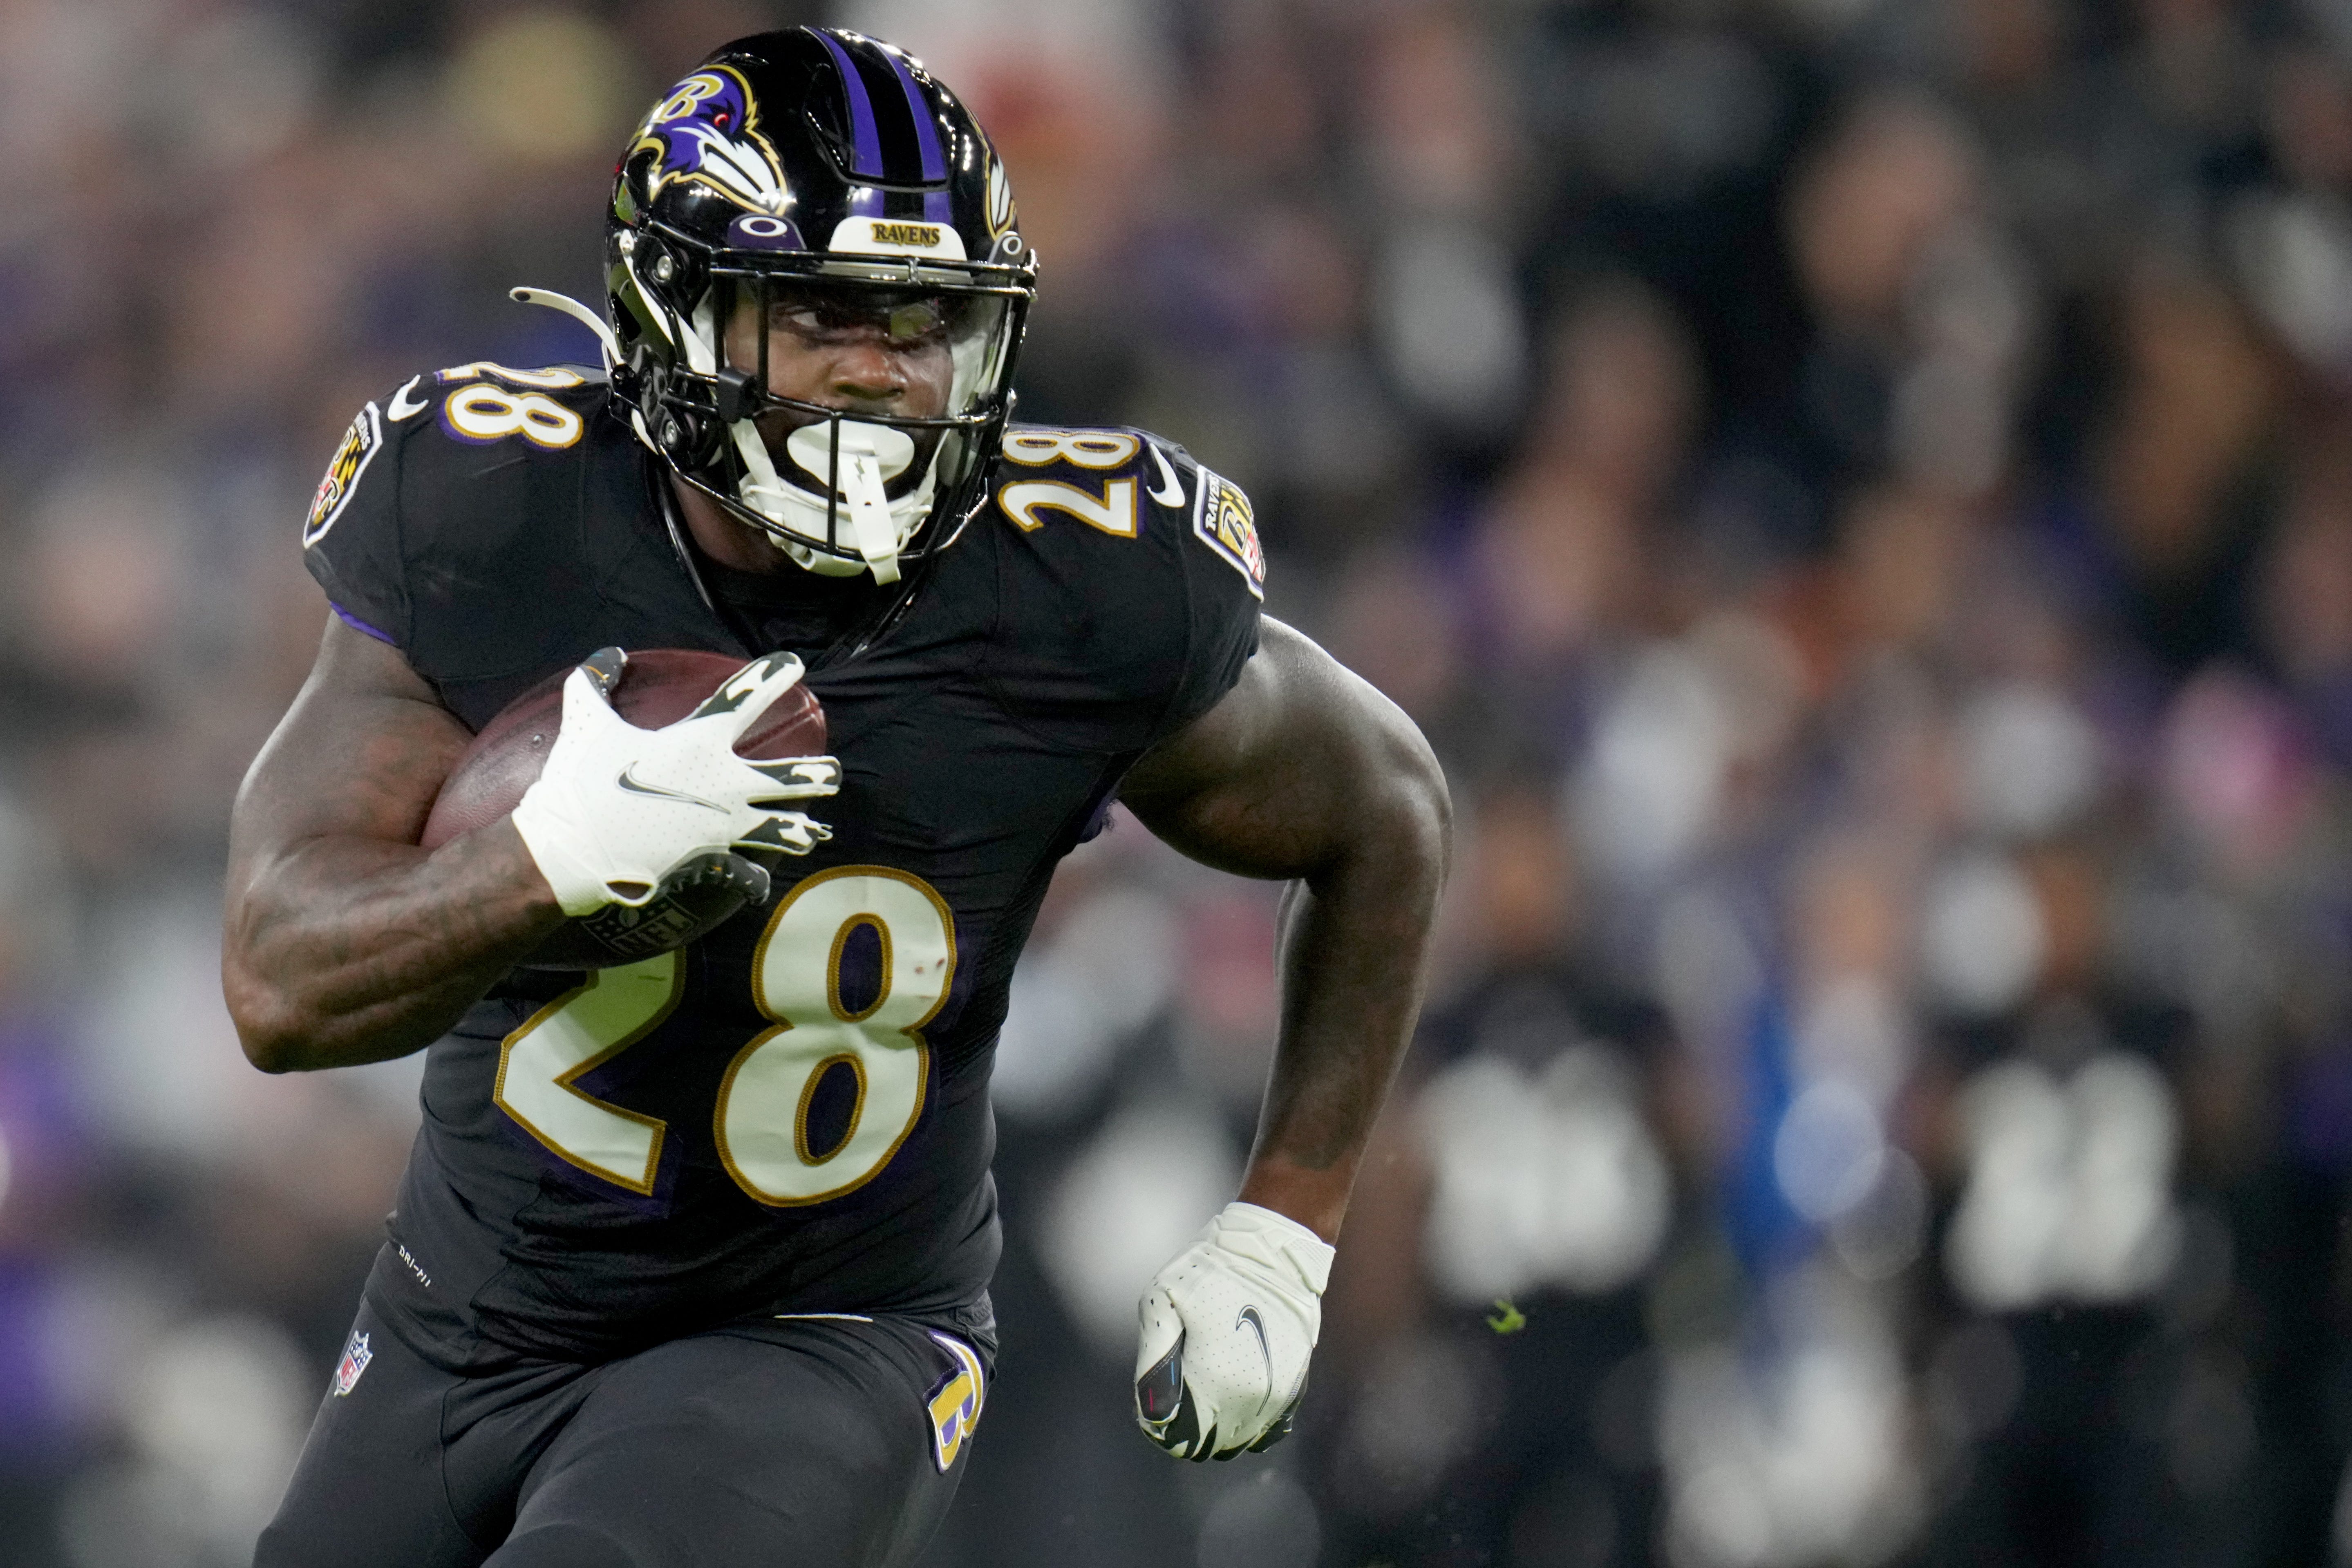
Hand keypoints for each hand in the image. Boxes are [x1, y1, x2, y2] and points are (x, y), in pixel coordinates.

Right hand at [510, 648, 840, 915]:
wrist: (571, 848)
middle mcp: (725, 783)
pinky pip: (746, 875)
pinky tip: (762, 884)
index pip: (746, 699)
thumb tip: (610, 653)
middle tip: (833, 773)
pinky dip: (755, 881)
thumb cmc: (580, 781)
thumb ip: (596, 681)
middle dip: (817, 775)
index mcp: (699, 742)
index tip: (794, 664)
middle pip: (790, 778)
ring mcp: (724, 825)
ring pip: (783, 829)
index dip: (772, 677)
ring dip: (800, 830)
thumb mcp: (585, 721)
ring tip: (816, 831)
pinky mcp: (712, 861)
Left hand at [1133, 1202, 1333, 1460]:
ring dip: (1215, 1425)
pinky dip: (1245, 1423)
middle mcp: (1249, 1400)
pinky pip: (1265, 1430)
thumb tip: (1153, 1411)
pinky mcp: (1294, 1390)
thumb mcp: (1161, 1301)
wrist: (1273, 1252)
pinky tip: (1232, 1398)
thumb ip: (1153, 1360)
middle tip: (1174, 1391)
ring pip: (1236, 1439)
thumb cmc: (1210, 1271)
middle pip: (1204, 1442)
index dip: (1155, 1421)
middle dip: (1183, 1425)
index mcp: (1214, 1381)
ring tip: (1203, 1388)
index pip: (1173, 1434)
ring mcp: (1276, 1398)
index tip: (1152, 1397)